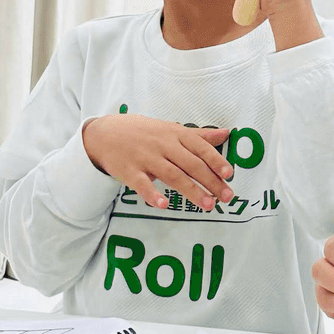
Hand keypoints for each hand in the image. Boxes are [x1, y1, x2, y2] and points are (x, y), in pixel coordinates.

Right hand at [82, 114, 233, 212]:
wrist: (105, 133)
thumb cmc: (143, 132)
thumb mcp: (171, 129)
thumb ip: (199, 135)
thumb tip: (226, 133)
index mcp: (175, 134)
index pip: (200, 147)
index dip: (215, 160)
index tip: (229, 174)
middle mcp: (163, 145)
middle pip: (191, 164)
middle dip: (210, 181)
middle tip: (227, 197)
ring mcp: (146, 158)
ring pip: (172, 175)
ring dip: (191, 191)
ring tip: (208, 205)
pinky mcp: (129, 171)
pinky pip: (142, 185)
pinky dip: (153, 195)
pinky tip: (164, 205)